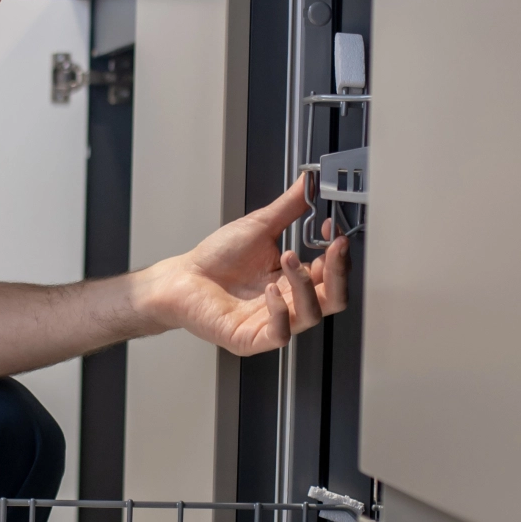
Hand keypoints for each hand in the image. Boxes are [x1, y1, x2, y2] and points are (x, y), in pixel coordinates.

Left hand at [138, 173, 351, 355]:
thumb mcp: (259, 226)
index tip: (333, 232)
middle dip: (337, 271)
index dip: (338, 254)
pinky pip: (280, 334)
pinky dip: (280, 311)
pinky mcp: (251, 339)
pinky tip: (270, 290)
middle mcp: (289, 304)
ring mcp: (271, 323)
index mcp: (293, 280)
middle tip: (331, 246)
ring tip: (287, 258)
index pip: (332, 274)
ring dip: (305, 285)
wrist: (181, 277)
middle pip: (334, 299)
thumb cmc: (215, 259)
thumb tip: (308, 183)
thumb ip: (289, 207)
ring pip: (312, 315)